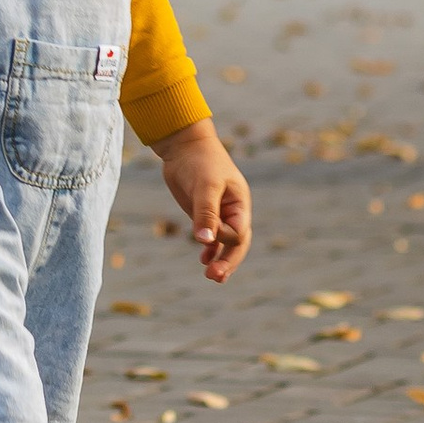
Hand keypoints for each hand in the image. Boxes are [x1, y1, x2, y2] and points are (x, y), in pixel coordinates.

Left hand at [155, 120, 250, 283]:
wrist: (184, 145)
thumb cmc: (200, 161)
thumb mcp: (205, 185)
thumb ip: (206, 213)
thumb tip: (206, 241)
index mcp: (240, 204)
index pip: (239, 233)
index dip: (224, 239)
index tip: (206, 235)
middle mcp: (232, 211)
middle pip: (236, 244)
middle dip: (228, 262)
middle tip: (214, 277)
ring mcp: (217, 213)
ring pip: (224, 243)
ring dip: (219, 260)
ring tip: (211, 276)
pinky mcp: (202, 213)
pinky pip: (210, 236)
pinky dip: (209, 249)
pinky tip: (203, 259)